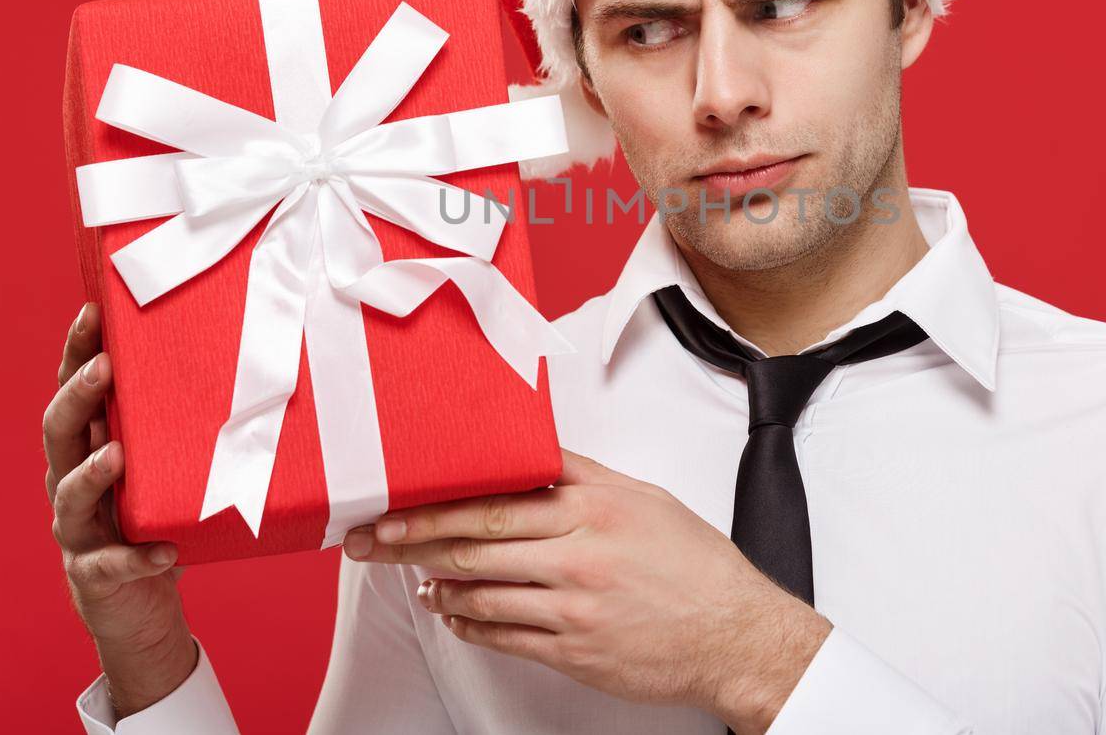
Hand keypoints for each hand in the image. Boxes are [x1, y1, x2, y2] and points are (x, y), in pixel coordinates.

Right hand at [44, 302, 196, 718]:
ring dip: (94, 474)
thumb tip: (250, 362)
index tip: (94, 311)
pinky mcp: (94, 575)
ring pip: (70, 497)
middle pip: (58, 433)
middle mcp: (71, 482)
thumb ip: (184, 426)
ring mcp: (78, 530)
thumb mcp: (171, 467)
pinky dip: (137, 557)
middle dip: (77, 397)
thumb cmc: (163, 519)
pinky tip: (165, 552)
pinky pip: (112, 565)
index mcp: (89, 447)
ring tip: (117, 456)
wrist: (143, 606)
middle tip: (104, 368)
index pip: (73, 392)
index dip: (76, 353)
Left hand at [342, 449, 832, 733]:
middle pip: (474, 541)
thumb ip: (582, 477)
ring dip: (436, 585)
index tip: (398, 497)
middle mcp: (579, 551)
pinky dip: (467, 623)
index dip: (438, 499)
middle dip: (411, 539)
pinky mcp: (571, 649)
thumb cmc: (695, 566)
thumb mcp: (644, 500)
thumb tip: (529, 455)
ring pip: (479, 591)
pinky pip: (502, 634)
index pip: (497, 495)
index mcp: (594, 506)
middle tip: (371, 539)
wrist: (734, 636)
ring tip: (412, 577)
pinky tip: (451, 613)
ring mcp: (572, 604)